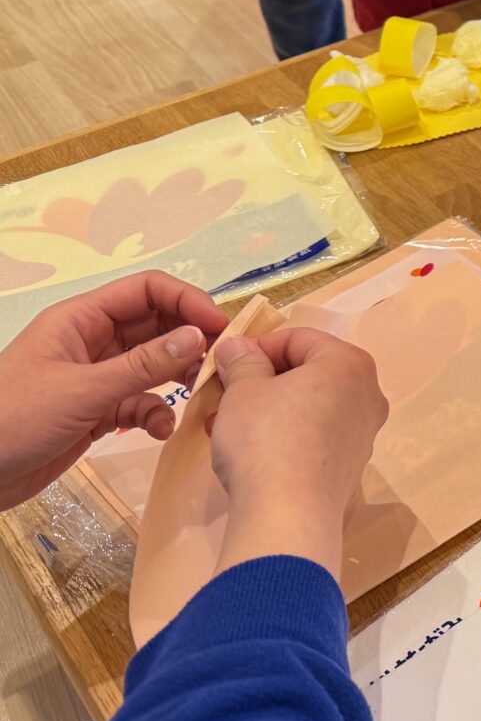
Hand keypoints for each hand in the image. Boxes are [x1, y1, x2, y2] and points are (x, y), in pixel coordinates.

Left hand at [0, 274, 225, 509]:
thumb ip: (143, 365)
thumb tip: (199, 336)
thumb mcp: (83, 391)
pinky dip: (156, 412)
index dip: (186, 301)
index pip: (146, 290)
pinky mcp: (96, 411)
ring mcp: (96, 377)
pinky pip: (140, 401)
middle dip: (189, 341)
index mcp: (81, 320)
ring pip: (153, 365)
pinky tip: (160, 430)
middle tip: (221, 363)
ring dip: (177, 378)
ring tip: (198, 394)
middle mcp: (93, 341)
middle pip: (156, 325)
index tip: (220, 326)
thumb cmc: (15, 419)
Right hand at [210, 327, 386, 578]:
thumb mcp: (243, 391)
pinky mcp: (352, 465)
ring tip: (226, 424)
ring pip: (310, 405)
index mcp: (349, 363)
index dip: (257, 347)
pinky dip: (285, 434)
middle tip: (224, 395)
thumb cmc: (265, 439)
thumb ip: (242, 361)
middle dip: (262, 381)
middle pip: (308, 371)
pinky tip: (250, 451)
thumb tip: (237, 346)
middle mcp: (368, 393)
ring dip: (268, 408)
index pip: (299, 338)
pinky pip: (315, 435)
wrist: (288, 516)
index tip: (226, 364)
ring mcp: (364, 432)